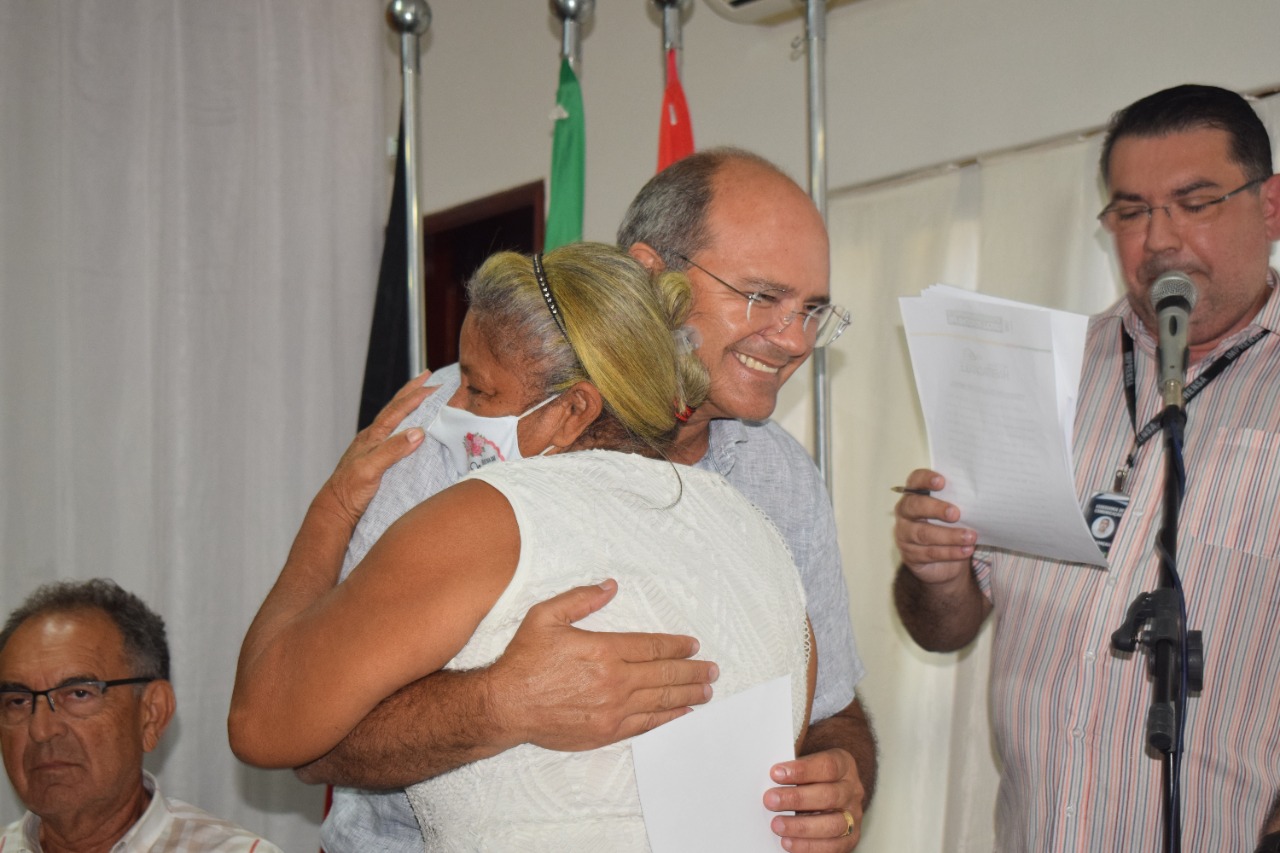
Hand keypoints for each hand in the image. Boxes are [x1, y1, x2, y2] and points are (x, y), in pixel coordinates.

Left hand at [320, 371, 435, 527]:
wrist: (336, 508)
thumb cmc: (350, 489)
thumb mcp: (372, 469)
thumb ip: (393, 449)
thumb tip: (418, 431)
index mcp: (372, 436)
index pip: (397, 410)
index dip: (415, 396)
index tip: (434, 385)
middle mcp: (373, 437)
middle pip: (394, 407)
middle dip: (411, 390)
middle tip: (427, 375)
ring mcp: (373, 447)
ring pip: (393, 418)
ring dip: (407, 403)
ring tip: (419, 393)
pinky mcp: (375, 458)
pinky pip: (393, 432)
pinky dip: (404, 422)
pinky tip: (408, 426)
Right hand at [485, 579, 717, 750]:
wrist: (506, 705)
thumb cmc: (524, 661)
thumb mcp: (546, 616)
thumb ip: (581, 599)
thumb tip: (610, 587)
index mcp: (604, 650)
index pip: (653, 647)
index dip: (677, 645)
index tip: (693, 645)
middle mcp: (615, 681)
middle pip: (665, 674)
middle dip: (693, 671)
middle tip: (712, 669)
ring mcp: (613, 709)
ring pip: (661, 700)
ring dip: (688, 694)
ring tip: (707, 690)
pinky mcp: (606, 732)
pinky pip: (646, 724)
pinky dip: (668, 718)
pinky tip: (682, 713)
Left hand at [765, 748, 862, 850]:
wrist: (833, 793)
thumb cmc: (815, 777)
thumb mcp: (809, 765)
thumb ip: (794, 771)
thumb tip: (772, 779)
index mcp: (844, 766)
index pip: (827, 766)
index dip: (801, 770)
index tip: (776, 773)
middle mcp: (852, 791)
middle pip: (828, 796)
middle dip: (796, 799)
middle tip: (770, 800)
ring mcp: (853, 816)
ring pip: (832, 824)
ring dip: (801, 827)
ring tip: (778, 825)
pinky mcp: (850, 838)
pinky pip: (832, 847)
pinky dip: (808, 846)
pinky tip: (789, 842)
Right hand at [894, 468, 976, 585]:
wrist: (942, 561)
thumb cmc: (948, 526)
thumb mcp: (952, 511)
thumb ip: (957, 502)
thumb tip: (978, 497)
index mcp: (914, 495)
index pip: (915, 481)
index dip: (925, 479)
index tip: (942, 481)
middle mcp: (905, 513)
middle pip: (914, 506)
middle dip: (936, 509)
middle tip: (956, 513)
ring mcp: (905, 534)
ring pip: (923, 534)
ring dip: (949, 536)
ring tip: (970, 537)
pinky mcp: (911, 555)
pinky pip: (930, 553)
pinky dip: (950, 552)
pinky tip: (965, 550)